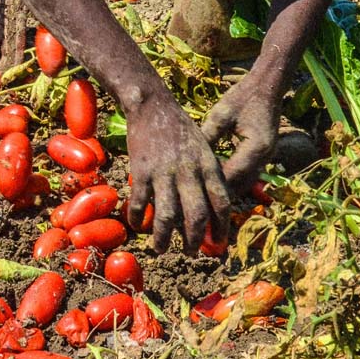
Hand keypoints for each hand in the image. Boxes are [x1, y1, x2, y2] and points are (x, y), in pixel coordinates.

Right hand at [126, 95, 230, 253]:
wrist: (152, 105)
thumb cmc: (179, 128)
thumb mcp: (203, 147)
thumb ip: (207, 174)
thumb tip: (210, 206)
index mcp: (208, 165)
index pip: (221, 203)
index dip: (221, 227)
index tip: (217, 243)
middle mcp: (189, 172)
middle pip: (196, 215)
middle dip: (194, 239)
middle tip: (190, 253)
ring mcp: (164, 172)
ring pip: (168, 215)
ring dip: (165, 237)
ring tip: (163, 250)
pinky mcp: (141, 171)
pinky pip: (141, 203)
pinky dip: (139, 218)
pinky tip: (138, 226)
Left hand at [202, 74, 280, 191]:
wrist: (267, 87)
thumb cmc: (243, 97)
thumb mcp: (221, 114)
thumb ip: (208, 135)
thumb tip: (189, 157)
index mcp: (256, 147)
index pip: (233, 173)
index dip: (213, 184)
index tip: (193, 190)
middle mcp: (265, 156)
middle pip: (241, 184)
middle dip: (220, 192)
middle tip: (196, 198)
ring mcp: (266, 157)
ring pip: (246, 182)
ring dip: (228, 188)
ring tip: (203, 194)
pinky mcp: (263, 155)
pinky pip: (248, 174)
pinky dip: (233, 179)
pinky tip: (214, 181)